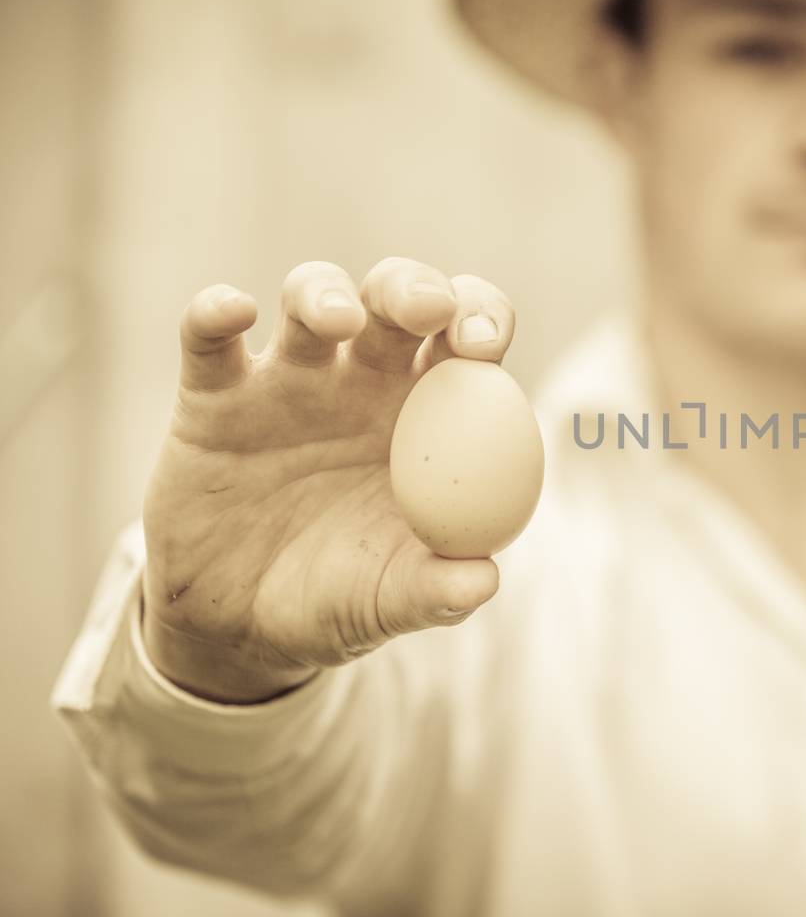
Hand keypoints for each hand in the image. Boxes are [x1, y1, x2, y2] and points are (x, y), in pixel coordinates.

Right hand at [140, 258, 516, 703]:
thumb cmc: (339, 599)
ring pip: (312, 297)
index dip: (484, 318)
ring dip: (325, 292)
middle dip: (415, 287)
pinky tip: (232, 311)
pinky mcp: (214, 397)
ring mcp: (290, 379)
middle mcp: (365, 379)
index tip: (483, 343)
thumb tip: (484, 579)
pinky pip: (209, 340)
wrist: (240, 630)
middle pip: (399, 298)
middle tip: (427, 309)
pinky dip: (215, 314)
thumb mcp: (390, 602)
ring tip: (337, 318)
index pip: (470, 338)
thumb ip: (437, 589)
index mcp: (431, 412)